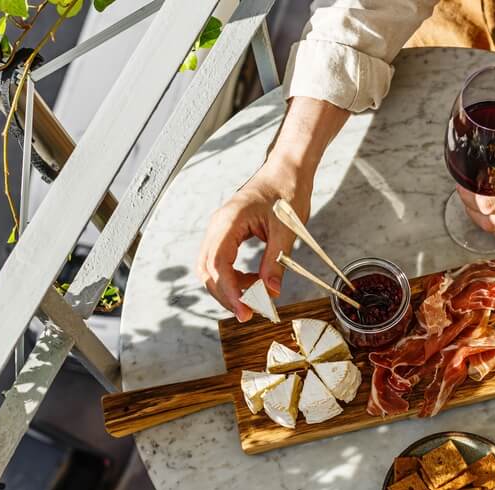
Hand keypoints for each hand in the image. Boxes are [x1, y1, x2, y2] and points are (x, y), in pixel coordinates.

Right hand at [196, 96, 351, 320]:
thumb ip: (276, 262)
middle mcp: (218, 226)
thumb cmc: (286, 191)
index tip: (245, 312)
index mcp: (228, 222)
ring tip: (254, 298)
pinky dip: (233, 278)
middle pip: (207, 271)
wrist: (286, 171)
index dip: (230, 292)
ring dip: (229, 288)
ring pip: (211, 269)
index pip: (218, 264)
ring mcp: (220, 230)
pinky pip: (220, 262)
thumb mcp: (286, 230)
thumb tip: (270, 292)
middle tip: (250, 313)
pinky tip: (253, 282)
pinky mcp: (226, 234)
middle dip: (226, 295)